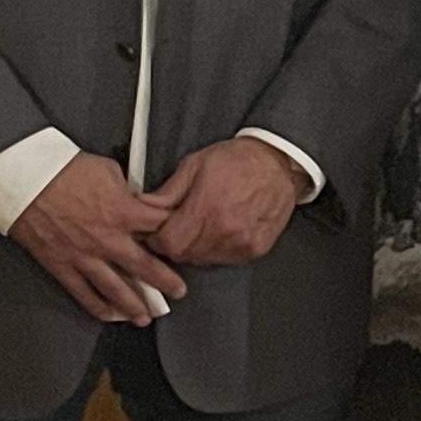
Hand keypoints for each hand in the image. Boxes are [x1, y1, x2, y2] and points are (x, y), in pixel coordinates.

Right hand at [9, 154, 190, 323]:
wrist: (25, 179)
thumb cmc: (64, 168)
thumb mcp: (107, 169)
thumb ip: (126, 190)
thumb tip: (136, 200)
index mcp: (123, 212)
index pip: (161, 228)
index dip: (175, 234)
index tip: (182, 242)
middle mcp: (108, 240)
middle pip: (146, 267)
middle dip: (166, 282)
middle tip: (178, 292)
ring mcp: (85, 257)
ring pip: (117, 290)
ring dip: (135, 306)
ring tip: (147, 317)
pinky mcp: (63, 266)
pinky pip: (84, 294)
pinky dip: (99, 308)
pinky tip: (111, 315)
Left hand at [145, 137, 310, 268]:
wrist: (279, 165)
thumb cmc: (236, 160)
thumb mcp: (195, 165)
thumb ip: (168, 191)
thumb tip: (142, 206)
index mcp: (205, 209)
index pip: (168, 243)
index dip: (156, 239)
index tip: (155, 231)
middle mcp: (224, 231)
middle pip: (183, 255)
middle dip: (173, 244)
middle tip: (175, 228)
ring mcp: (241, 243)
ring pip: (202, 260)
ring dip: (193, 249)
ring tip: (197, 228)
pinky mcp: (254, 250)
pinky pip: (224, 260)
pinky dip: (214, 250)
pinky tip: (217, 232)